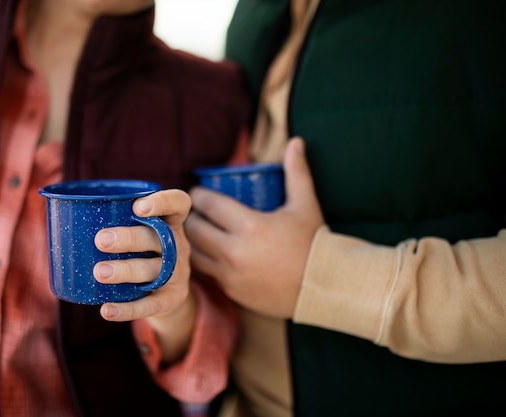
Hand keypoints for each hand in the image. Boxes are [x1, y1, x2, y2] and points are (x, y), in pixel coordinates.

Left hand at [93, 188, 194, 361]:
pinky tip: (106, 310)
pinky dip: (128, 309)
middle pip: (158, 238)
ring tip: (99, 272)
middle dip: (130, 238)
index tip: (138, 207)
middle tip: (101, 240)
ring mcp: (178, 274)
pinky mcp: (171, 299)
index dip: (163, 202)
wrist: (168, 295)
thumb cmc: (143, 253)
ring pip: (154, 271)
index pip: (178, 204)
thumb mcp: (141, 235)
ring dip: (126, 271)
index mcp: (171, 223)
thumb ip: (114, 222)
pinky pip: (150, 305)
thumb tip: (58, 213)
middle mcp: (178, 246)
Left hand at [185, 138, 323, 317]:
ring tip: (198, 231)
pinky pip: (207, 273)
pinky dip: (204, 261)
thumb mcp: (305, 205)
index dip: (198, 195)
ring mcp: (230, 274)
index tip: (197, 192)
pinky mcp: (231, 292)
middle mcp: (234, 251)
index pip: (209, 205)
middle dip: (191, 217)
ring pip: (195, 253)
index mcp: (250, 226)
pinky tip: (208, 253)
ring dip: (193, 240)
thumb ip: (297, 171)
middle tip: (195, 211)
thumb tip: (296, 141)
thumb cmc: (313, 243)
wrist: (323, 287)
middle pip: (195, 229)